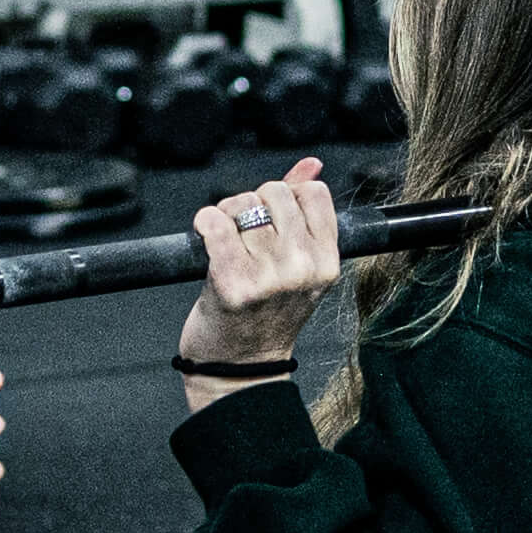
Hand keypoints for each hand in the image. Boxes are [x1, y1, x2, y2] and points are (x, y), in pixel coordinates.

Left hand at [183, 158, 336, 377]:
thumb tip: (311, 164)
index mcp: (327, 262)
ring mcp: (270, 278)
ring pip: (242, 206)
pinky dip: (204, 222)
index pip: (313, 192)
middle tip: (242, 234)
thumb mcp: (297, 266)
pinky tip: (204, 237)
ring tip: (224, 244)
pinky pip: (215, 224)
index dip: (286, 196)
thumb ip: (305, 211)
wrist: (240, 369)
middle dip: (251, 204)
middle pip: (273, 193)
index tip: (271, 220)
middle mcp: (303, 268)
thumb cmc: (265, 314)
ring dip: (225, 216)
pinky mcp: (234, 285)